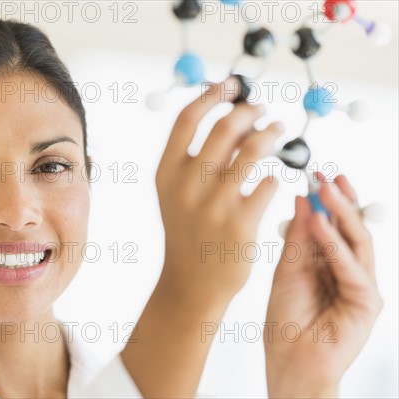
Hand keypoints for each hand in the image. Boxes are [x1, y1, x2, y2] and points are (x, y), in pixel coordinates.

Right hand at [121, 77, 282, 397]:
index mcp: (166, 173)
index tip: (231, 85)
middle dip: (249, 111)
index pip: (187, 119)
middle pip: (224, 128)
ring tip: (278, 131)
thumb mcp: (177, 195)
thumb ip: (198, 158)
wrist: (191, 283)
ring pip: (252, 150)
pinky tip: (272, 180)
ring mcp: (214, 205)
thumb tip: (237, 119)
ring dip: (271, 134)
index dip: (212, 95)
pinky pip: (269, 184)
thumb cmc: (188, 232)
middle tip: (262, 110)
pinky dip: (274, 176)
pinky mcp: (242, 224)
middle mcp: (187, 186)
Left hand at [264, 173, 382, 397]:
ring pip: (358, 241)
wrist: (289, 362)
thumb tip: (301, 200)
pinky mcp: (367, 302)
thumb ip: (297, 237)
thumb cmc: (286, 321)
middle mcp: (349, 271)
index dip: (327, 200)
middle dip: (339, 200)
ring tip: (324, 190)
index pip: (335, 225)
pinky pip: (352, 267)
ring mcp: (361, 286)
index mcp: (329, 263)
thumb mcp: (287, 270)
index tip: (316, 176)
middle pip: (351, 228)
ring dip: (341, 213)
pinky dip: (335, 244)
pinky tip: (319, 224)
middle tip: (325, 176)